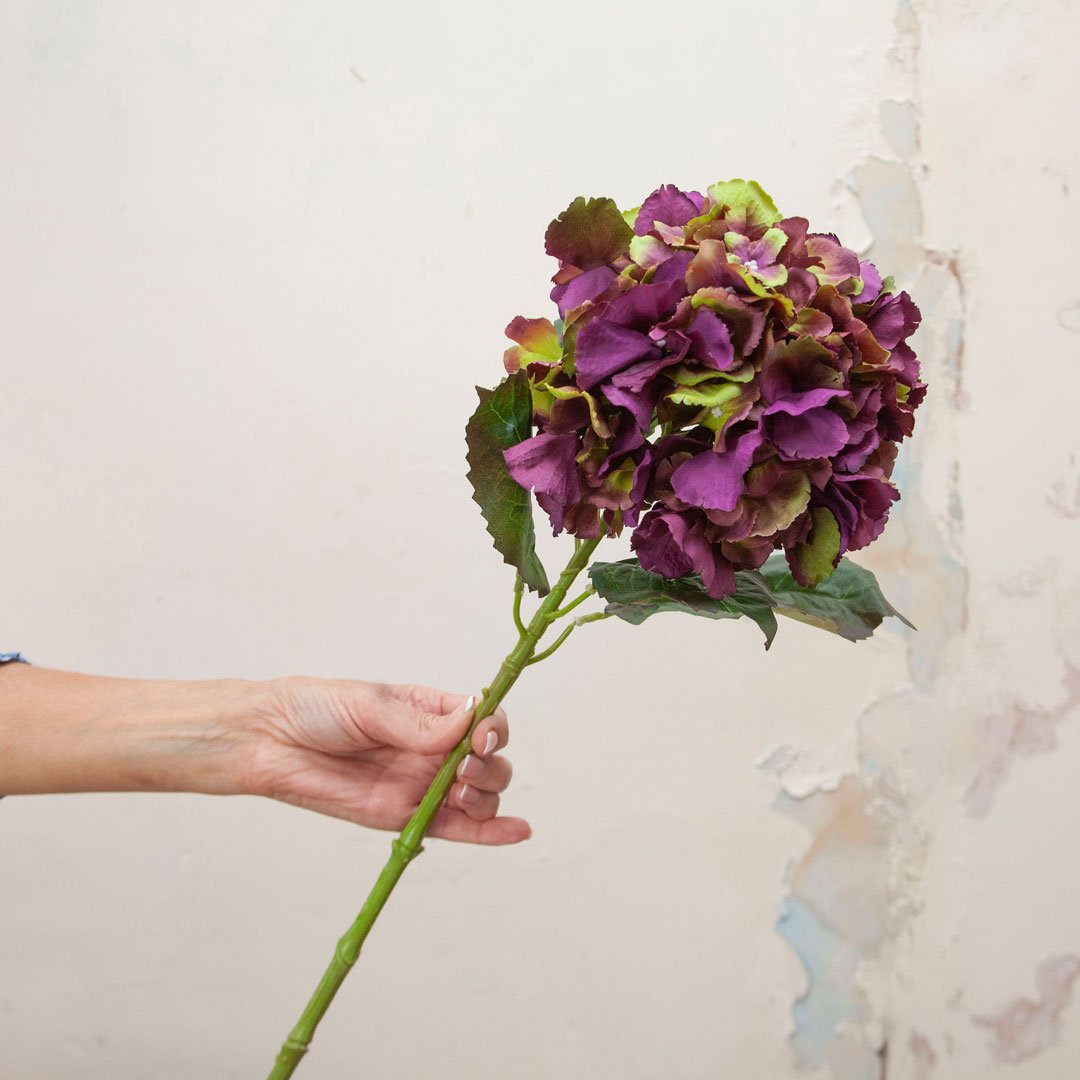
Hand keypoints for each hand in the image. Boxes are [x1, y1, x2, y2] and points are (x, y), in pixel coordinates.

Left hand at [248, 677, 530, 844]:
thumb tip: (468, 723)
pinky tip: (517, 831)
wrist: (270, 744)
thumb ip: (418, 723)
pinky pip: (456, 829)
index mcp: (430, 712)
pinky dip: (490, 833)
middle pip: (490, 761)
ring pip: (480, 796)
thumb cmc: (315, 710)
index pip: (484, 719)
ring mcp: (423, 785)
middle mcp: (434, 749)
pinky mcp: (406, 817)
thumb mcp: (369, 705)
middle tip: (464, 769)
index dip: (493, 729)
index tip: (481, 736)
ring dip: (487, 797)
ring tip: (461, 793)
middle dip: (490, 766)